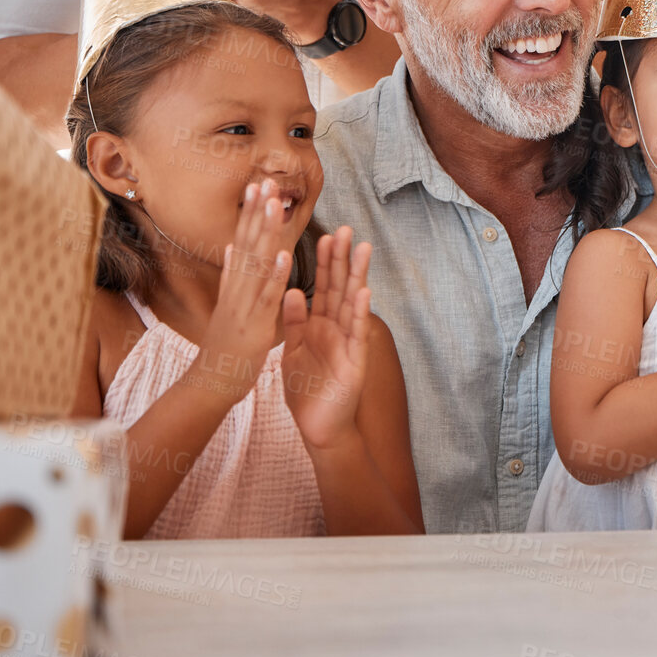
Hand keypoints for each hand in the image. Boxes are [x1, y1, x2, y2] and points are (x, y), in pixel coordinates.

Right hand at [195, 177, 293, 403]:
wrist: (212, 382)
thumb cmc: (225, 346)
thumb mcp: (228, 305)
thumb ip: (232, 277)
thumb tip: (232, 248)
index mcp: (234, 285)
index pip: (241, 242)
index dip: (249, 214)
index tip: (256, 185)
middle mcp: (236, 290)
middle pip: (247, 245)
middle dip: (256, 213)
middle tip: (264, 180)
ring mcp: (243, 305)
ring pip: (256, 264)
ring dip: (265, 233)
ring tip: (275, 205)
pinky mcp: (254, 324)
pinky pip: (266, 297)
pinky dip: (274, 276)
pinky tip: (283, 255)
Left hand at [281, 225, 374, 451]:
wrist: (318, 428)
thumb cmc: (308, 392)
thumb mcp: (294, 352)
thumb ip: (294, 323)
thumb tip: (292, 290)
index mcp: (320, 326)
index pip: (324, 288)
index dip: (324, 263)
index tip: (325, 235)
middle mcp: (337, 330)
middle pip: (340, 288)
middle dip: (343, 259)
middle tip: (347, 229)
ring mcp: (348, 344)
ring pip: (352, 304)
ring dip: (358, 276)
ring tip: (363, 248)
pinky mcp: (354, 362)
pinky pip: (356, 334)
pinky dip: (359, 313)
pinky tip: (364, 292)